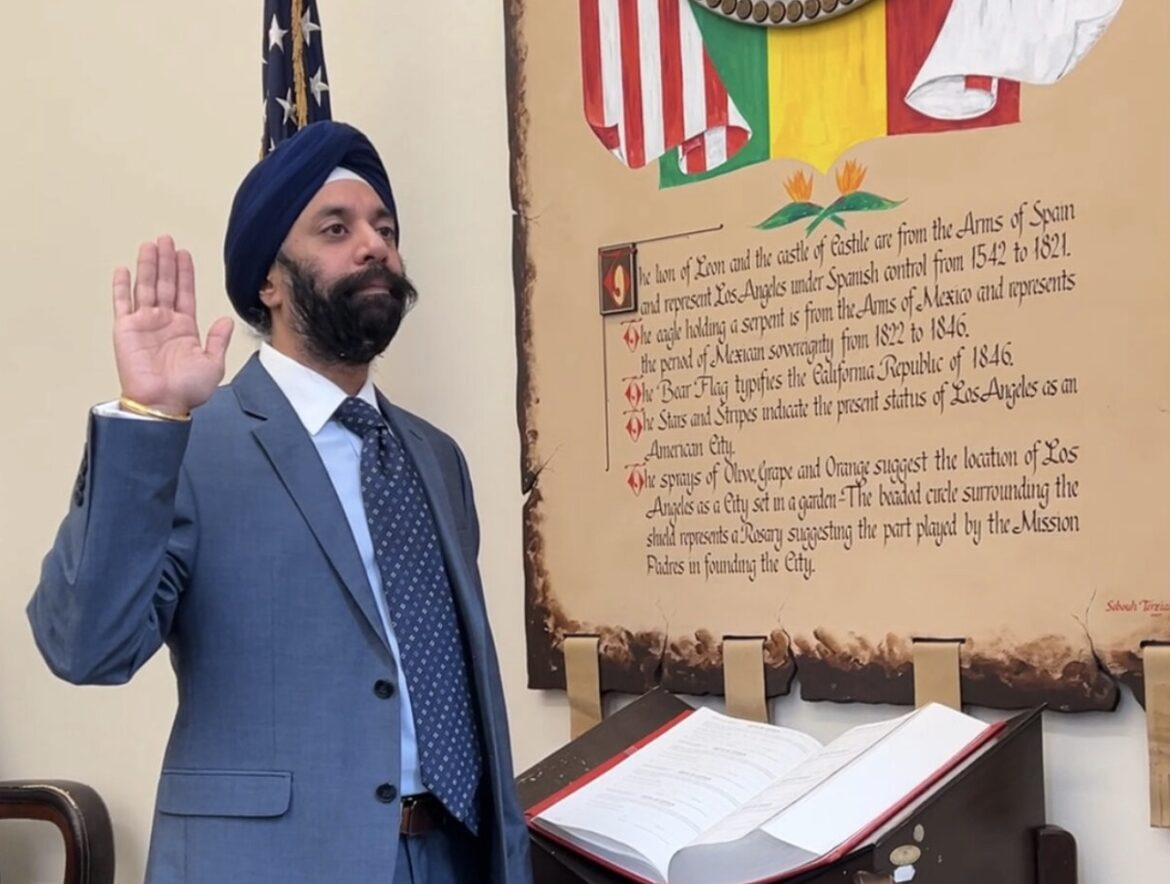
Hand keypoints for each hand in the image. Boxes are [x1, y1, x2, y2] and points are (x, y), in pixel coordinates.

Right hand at [112, 236, 233, 415]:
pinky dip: (121, 286)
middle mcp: (164, 323)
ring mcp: (144, 324)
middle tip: (167, 239)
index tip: (184, 254)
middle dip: (167, 262)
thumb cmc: (187, 391)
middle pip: (165, 284)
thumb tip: (226, 320)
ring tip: (150, 245)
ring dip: (148, 266)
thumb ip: (218, 340)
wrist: (163, 403)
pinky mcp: (126, 330)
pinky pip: (122, 303)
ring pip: (146, 287)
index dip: (185, 273)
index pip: (185, 293)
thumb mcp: (213, 364)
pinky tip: (123, 269)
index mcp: (185, 329)